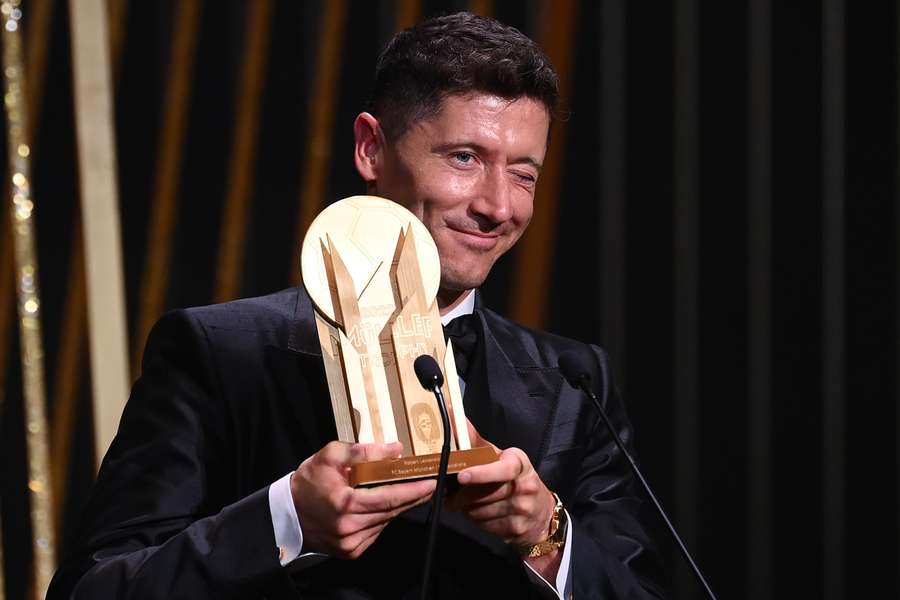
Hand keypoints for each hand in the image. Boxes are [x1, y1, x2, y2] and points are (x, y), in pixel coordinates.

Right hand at [291, 441, 435, 558]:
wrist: (288, 512)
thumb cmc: (309, 481)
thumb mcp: (331, 455)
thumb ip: (363, 451)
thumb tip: (395, 449)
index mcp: (345, 503)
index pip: (389, 497)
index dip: (413, 490)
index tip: (431, 483)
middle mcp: (349, 527)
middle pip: (392, 511)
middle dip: (413, 497)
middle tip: (430, 485)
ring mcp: (350, 542)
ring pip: (386, 522)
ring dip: (399, 507)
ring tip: (410, 492)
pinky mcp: (351, 551)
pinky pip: (376, 531)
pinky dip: (383, 518)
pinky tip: (384, 506)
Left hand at [447, 422, 555, 547]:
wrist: (541, 513)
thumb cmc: (513, 478)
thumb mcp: (499, 457)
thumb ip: (474, 440)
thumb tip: (452, 413)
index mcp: (519, 463)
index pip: (504, 469)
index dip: (482, 473)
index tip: (462, 475)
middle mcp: (524, 485)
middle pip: (484, 493)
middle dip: (462, 496)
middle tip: (449, 495)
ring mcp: (522, 509)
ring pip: (480, 511)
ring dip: (467, 509)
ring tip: (468, 503)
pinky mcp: (517, 529)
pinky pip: (485, 526)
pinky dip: (476, 521)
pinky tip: (481, 514)